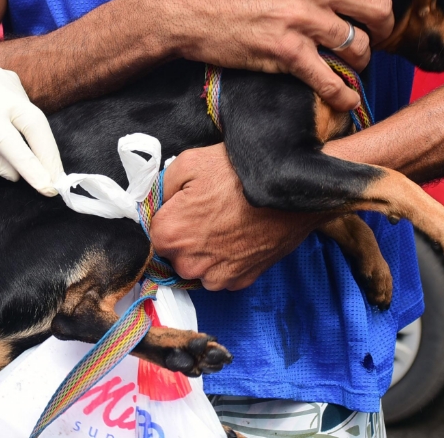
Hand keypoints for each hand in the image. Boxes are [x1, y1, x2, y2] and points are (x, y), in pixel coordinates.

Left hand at [0, 58, 63, 195]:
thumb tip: (17, 173)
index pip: (10, 142)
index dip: (32, 166)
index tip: (48, 189)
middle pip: (34, 123)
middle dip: (49, 156)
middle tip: (58, 184)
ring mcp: (3, 79)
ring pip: (33, 116)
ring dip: (41, 144)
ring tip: (43, 170)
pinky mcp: (8, 79)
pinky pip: (26, 108)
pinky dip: (30, 129)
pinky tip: (24, 143)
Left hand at [150, 144, 324, 289]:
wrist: (289, 189)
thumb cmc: (238, 174)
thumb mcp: (188, 163)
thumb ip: (160, 187)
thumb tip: (155, 203)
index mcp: (169, 234)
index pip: (154, 233)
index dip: (169, 217)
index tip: (185, 205)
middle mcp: (188, 263)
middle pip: (175, 253)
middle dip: (186, 235)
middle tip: (209, 211)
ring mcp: (216, 276)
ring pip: (198, 266)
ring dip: (206, 251)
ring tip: (227, 223)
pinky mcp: (241, 281)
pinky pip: (222, 274)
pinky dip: (227, 259)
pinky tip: (239, 236)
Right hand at [155, 0, 443, 110]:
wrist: (180, 8)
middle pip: (377, 7)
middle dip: (383, 25)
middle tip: (375, 34)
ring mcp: (300, 20)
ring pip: (358, 45)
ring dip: (361, 60)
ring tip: (353, 65)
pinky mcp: (284, 54)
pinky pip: (329, 80)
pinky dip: (342, 95)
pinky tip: (345, 101)